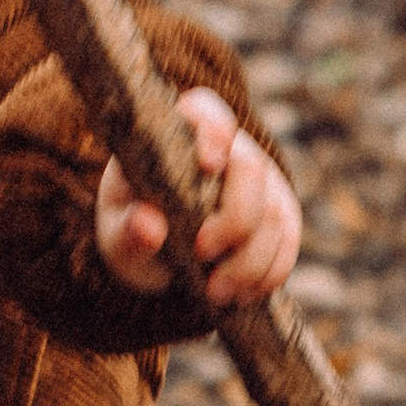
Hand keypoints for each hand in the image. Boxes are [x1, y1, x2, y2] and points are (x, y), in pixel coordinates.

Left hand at [96, 87, 301, 304]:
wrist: (159, 260)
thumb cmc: (131, 232)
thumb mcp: (116, 236)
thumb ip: (128, 230)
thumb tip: (147, 225)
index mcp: (176, 138)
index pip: (204, 110)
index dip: (214, 129)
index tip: (207, 165)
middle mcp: (225, 149)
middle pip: (251, 168)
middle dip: (233, 219)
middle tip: (201, 253)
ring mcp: (259, 180)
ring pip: (274, 211)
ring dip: (249, 260)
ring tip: (215, 292)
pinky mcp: (279, 213)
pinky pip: (288, 240)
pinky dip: (268, 272)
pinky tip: (241, 294)